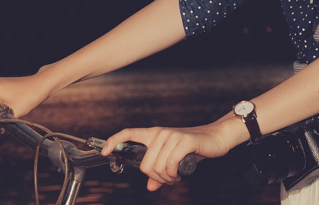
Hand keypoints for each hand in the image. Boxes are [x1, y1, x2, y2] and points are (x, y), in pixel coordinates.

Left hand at [101, 119, 245, 191]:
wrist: (215, 138)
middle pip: (145, 164)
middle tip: (167, 178)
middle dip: (156, 177)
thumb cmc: (192, 149)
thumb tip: (151, 186)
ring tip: (175, 176)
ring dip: (166, 178)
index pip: (129, 133)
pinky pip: (170, 165)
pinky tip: (179, 173)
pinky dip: (174, 174)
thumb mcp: (173, 160)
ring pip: (157, 167)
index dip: (115, 141)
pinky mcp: (184, 141)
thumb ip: (160, 172)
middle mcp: (160, 133)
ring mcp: (172, 135)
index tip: (104, 151)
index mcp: (154, 134)